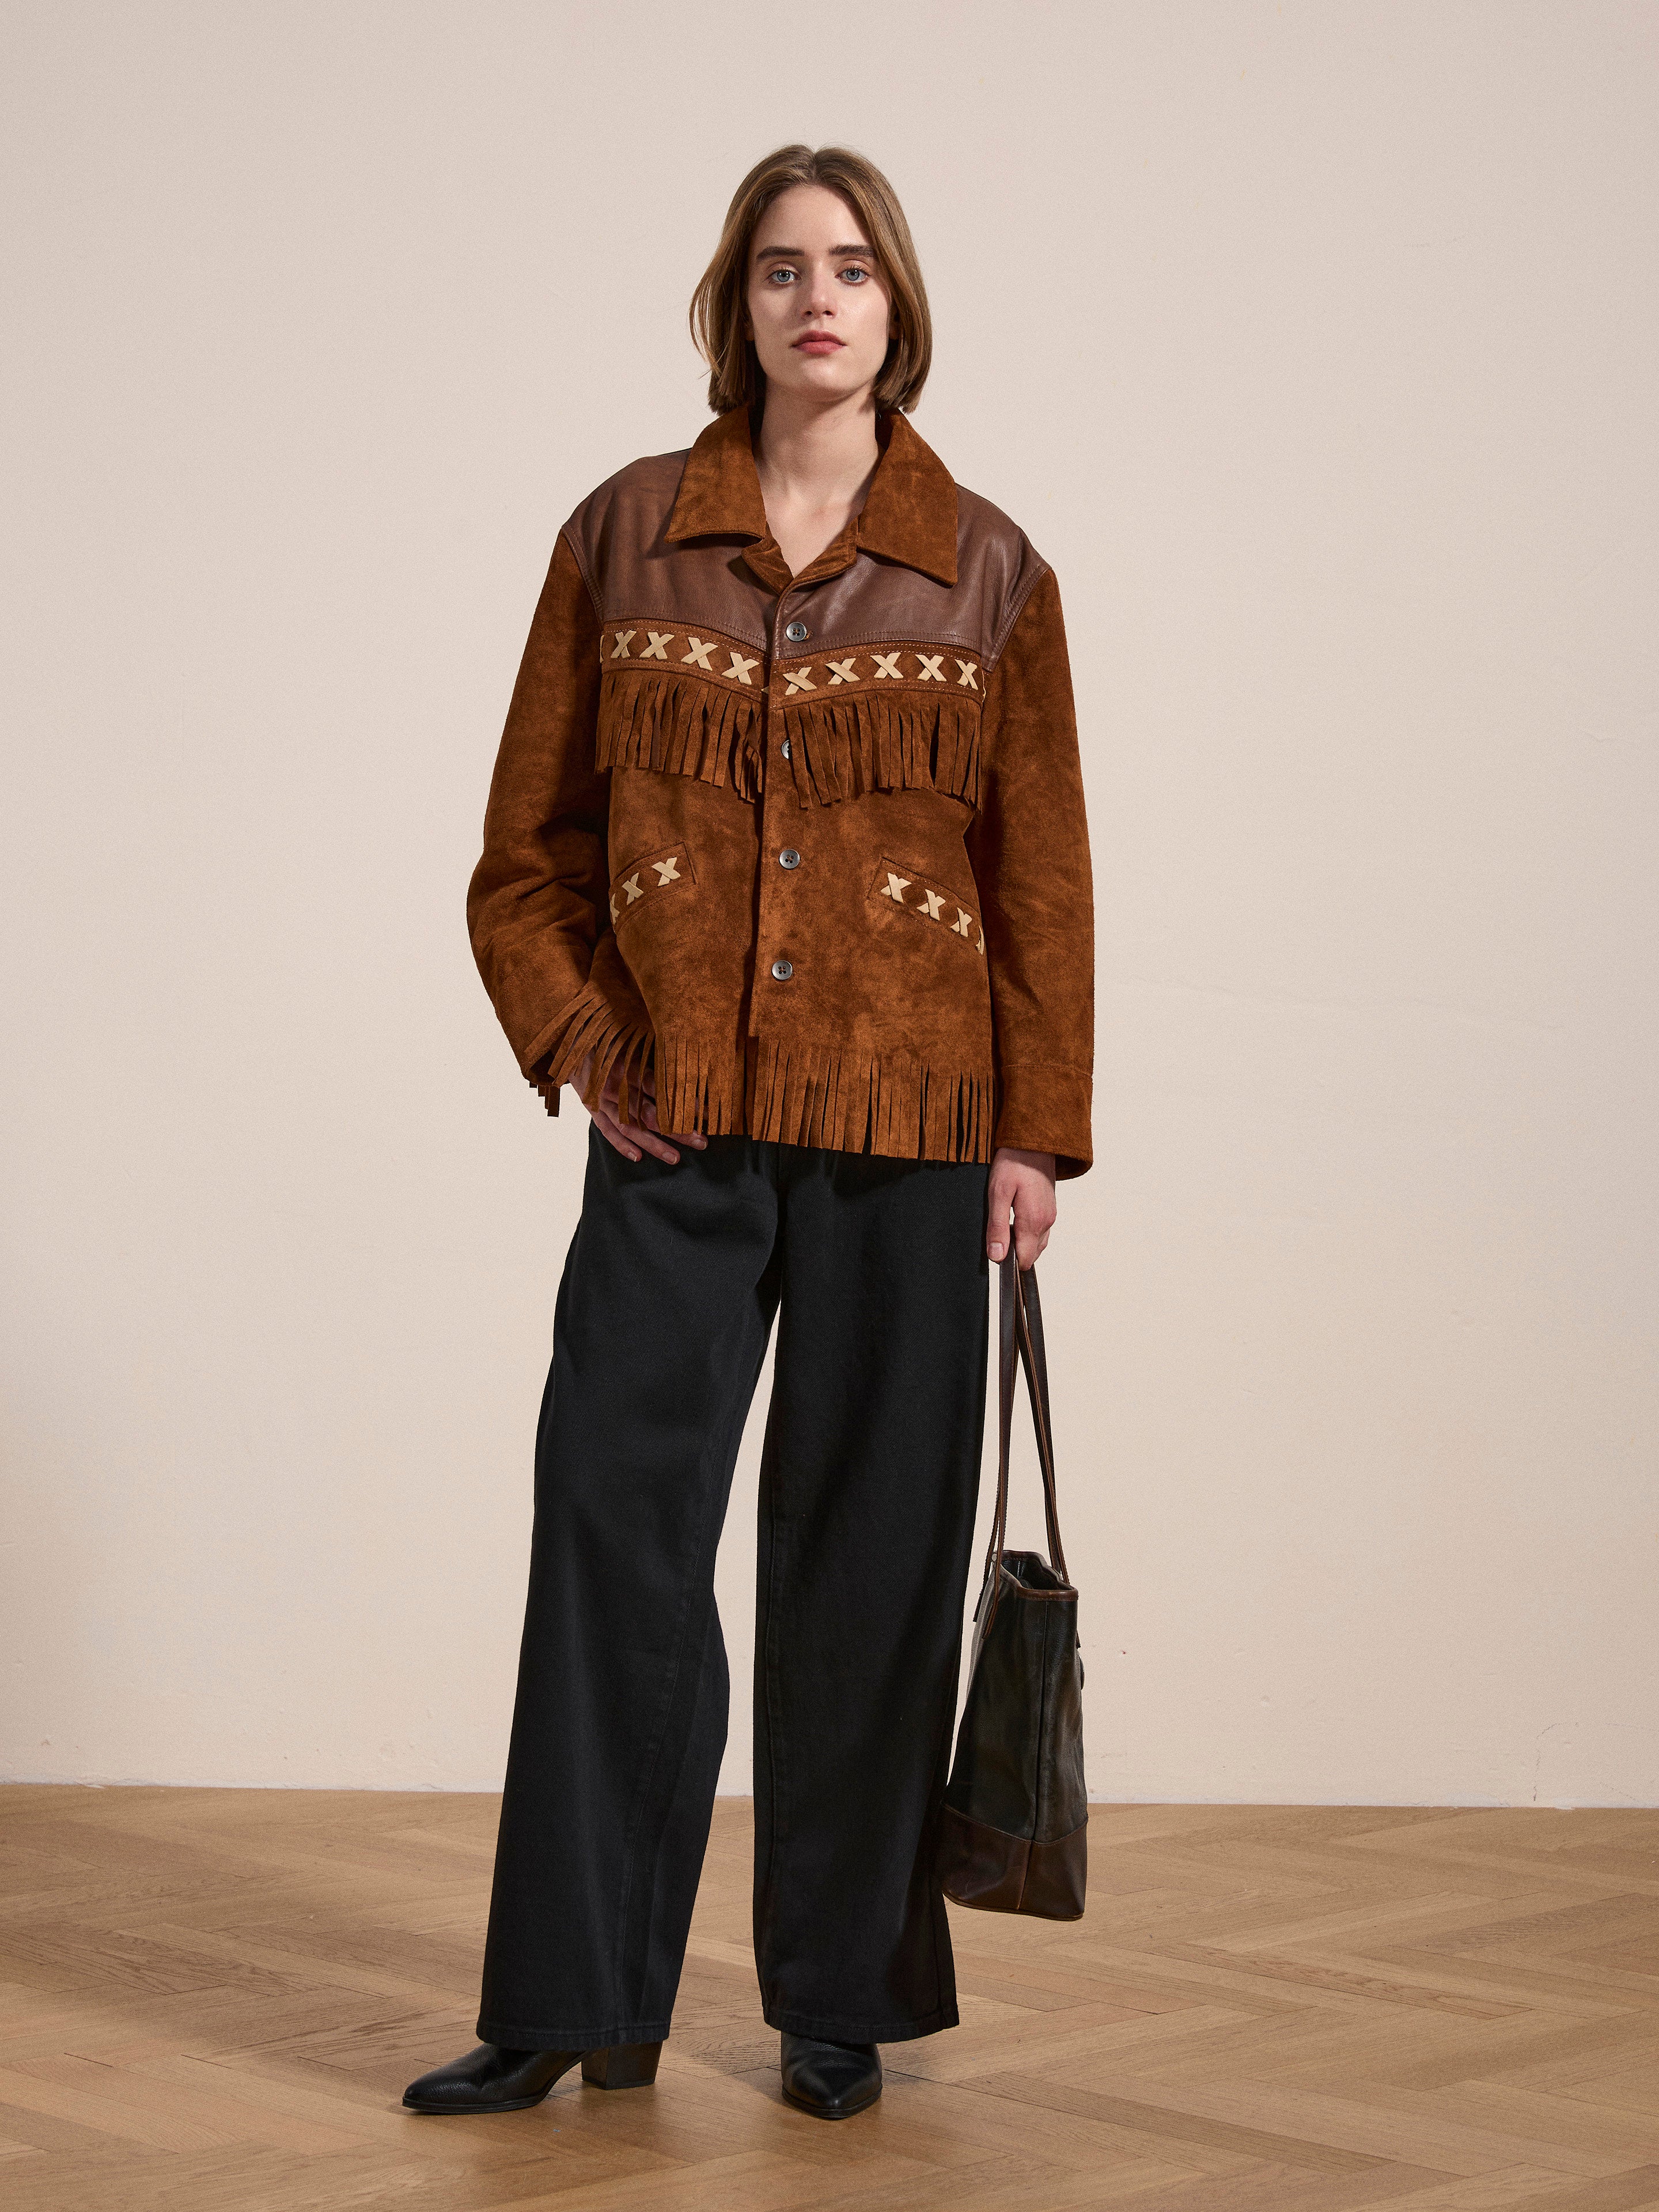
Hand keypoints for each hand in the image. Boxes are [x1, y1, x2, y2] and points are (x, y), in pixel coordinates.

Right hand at [573, 1049, 708, 1165]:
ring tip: (675, 1158)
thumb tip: (685, 1059)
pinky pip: (608, 1131)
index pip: (657, 1087)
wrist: (570, 1043)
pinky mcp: (592, 1110)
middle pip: (648, 1114)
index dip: (680, 1101)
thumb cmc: (608, 1037)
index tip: (702, 1112)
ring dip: (653, 1144)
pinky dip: (621, 1145)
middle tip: (700, 1141)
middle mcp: (614, 1087)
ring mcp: (601, 1101)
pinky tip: (638, 1157)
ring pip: (630, 1128)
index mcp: (625, 1066)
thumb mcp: (629, 1038)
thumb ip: (652, 1051)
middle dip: (676, 1130)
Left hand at [986, 1146, 1056, 1268]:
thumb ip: (998, 1227)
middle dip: (1014, 1251)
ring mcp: (1051, 1215)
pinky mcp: (1050, 1208)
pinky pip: (1040, 1230)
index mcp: (1034, 1221)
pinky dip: (1027, 1231)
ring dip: (1020, 1240)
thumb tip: (997, 1257)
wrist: (1034, 1140)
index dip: (1007, 1260)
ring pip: (1036, 1243)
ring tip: (1005, 1221)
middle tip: (997, 1230)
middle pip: (1031, 1254)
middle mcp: (1047, 1222)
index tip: (994, 1248)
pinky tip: (1015, 1215)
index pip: (1024, 1260)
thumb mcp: (997, 1194)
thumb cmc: (1013, 1163)